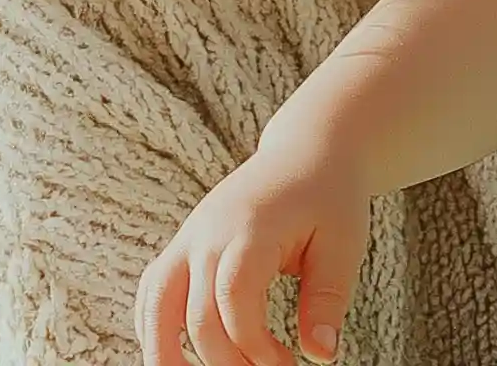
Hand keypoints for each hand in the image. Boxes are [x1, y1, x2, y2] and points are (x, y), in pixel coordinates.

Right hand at [138, 134, 369, 365]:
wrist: (309, 151)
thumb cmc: (329, 198)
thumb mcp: (342, 245)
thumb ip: (328, 300)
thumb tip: (321, 354)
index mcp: (250, 229)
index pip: (233, 300)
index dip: (254, 346)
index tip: (287, 364)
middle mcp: (209, 233)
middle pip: (196, 313)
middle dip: (226, 360)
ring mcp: (190, 236)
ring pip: (156, 303)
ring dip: (165, 351)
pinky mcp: (185, 243)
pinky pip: (154, 289)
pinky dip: (154, 326)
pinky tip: (174, 356)